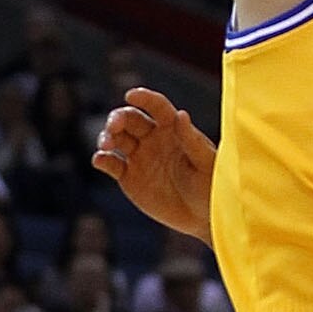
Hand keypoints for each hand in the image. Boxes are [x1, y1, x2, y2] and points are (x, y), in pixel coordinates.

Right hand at [93, 87, 217, 240]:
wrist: (202, 216)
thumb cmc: (212, 186)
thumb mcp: (206, 163)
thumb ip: (192, 140)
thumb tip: (181, 114)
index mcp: (173, 128)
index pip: (156, 107)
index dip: (144, 98)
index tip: (130, 95)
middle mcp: (152, 137)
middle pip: (129, 119)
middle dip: (117, 119)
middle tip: (113, 127)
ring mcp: (138, 156)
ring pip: (116, 138)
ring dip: (106, 137)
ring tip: (106, 145)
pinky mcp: (128, 177)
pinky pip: (111, 163)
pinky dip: (102, 159)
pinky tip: (100, 160)